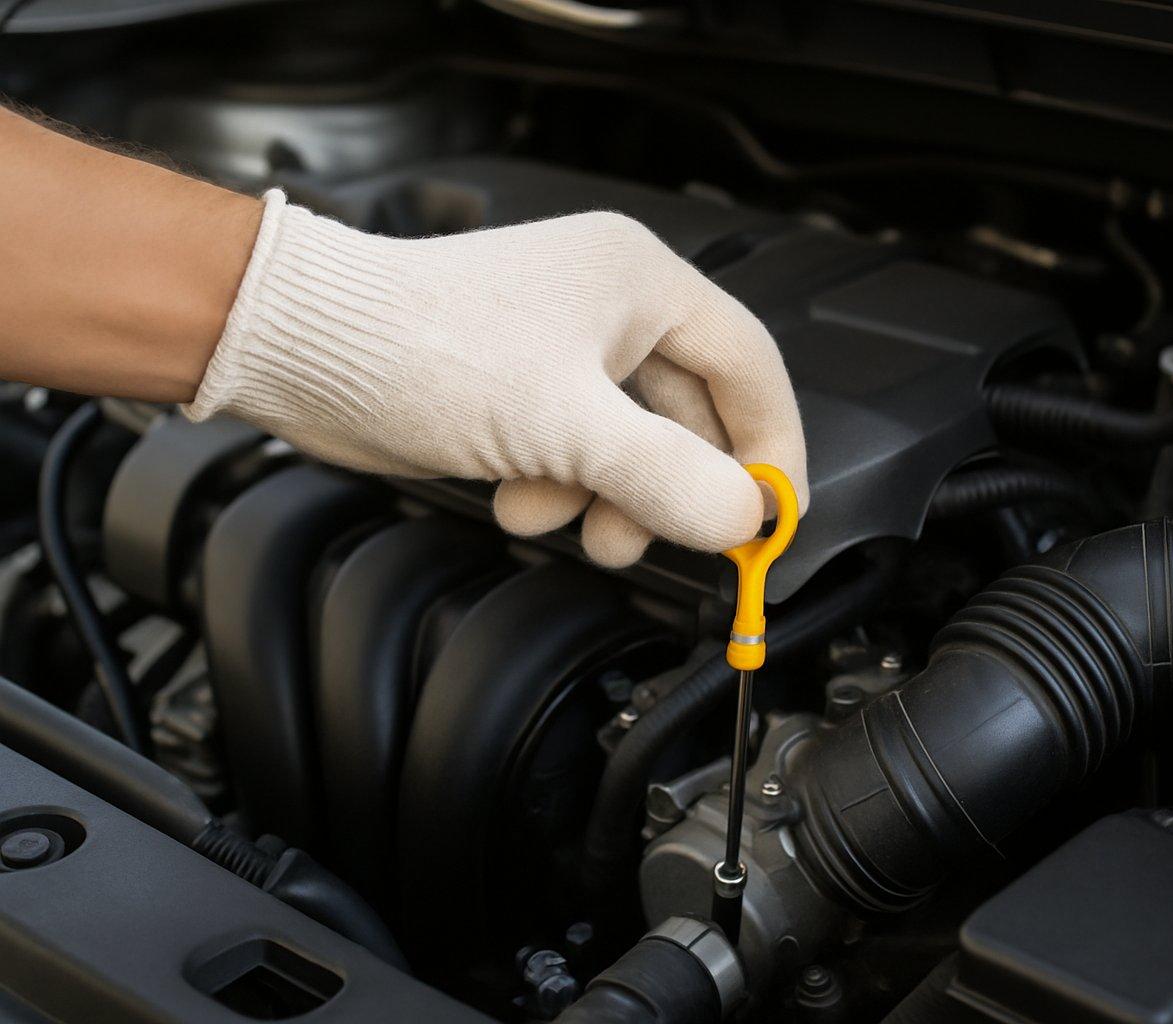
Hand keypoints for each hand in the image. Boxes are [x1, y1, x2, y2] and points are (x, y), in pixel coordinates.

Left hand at [187, 192, 807, 566]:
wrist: (302, 349)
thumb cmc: (419, 347)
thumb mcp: (564, 425)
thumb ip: (667, 477)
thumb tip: (743, 520)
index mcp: (641, 283)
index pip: (749, 368)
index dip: (771, 449)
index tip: (771, 518)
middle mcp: (611, 307)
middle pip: (690, 417)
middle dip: (672, 489)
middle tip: (666, 539)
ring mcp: (565, 348)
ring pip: (632, 445)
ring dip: (608, 499)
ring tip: (566, 520)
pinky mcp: (524, 388)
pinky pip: (579, 453)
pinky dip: (560, 488)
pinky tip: (518, 499)